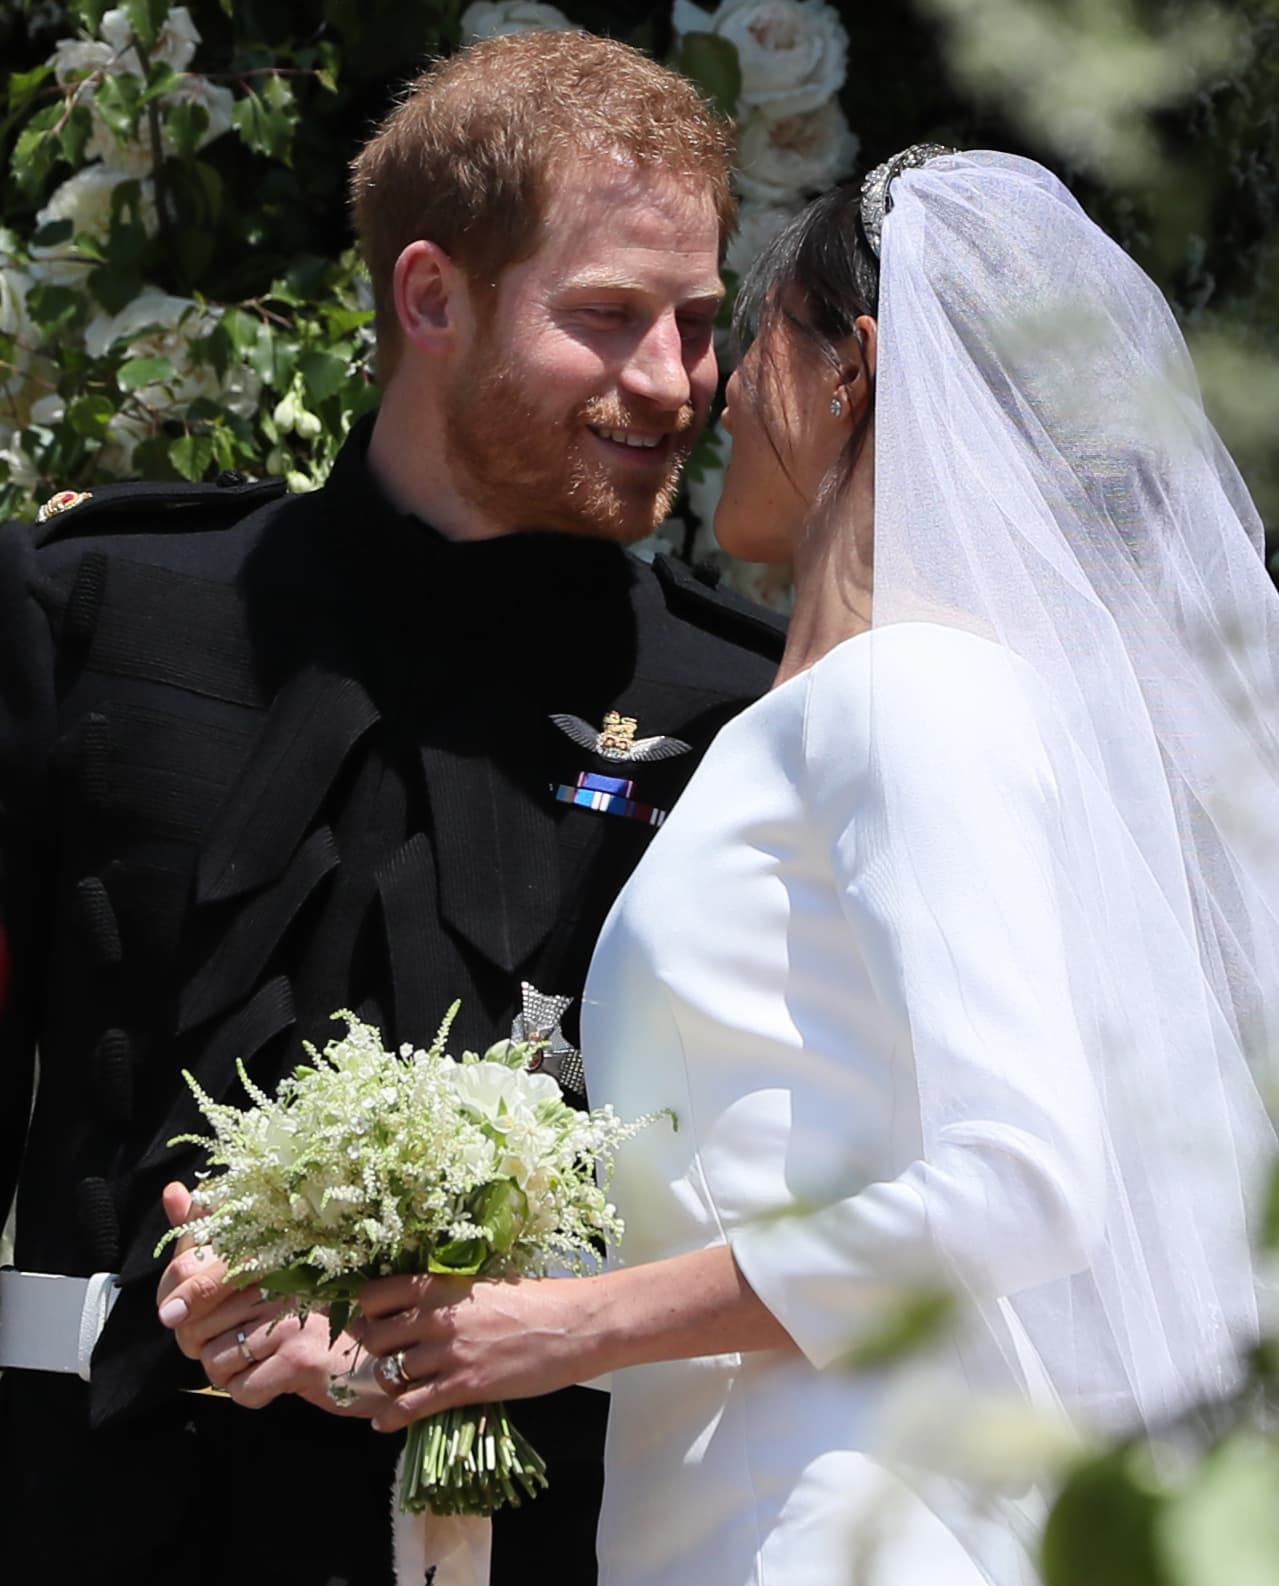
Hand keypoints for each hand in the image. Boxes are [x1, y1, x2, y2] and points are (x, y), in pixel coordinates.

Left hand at [155, 1181, 378, 1415]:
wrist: (375, 1350)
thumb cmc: (315, 1305)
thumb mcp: (267, 1264)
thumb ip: (215, 1229)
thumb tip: (172, 1191)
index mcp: (268, 1249)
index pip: (191, 1267)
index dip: (176, 1296)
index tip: (175, 1314)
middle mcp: (279, 1277)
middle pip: (194, 1324)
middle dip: (200, 1345)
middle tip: (228, 1346)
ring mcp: (290, 1318)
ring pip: (215, 1360)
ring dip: (228, 1373)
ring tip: (257, 1361)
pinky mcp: (299, 1359)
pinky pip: (242, 1388)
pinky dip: (250, 1393)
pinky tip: (273, 1380)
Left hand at [354, 1272, 599, 1433]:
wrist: (573, 1325)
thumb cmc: (536, 1300)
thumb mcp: (482, 1284)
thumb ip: (447, 1295)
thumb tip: (419, 1305)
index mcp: (440, 1284)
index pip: (374, 1295)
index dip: (365, 1312)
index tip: (369, 1322)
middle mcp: (436, 1316)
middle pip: (373, 1337)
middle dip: (370, 1351)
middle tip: (376, 1360)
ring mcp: (448, 1352)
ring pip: (388, 1373)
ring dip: (384, 1385)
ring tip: (386, 1391)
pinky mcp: (463, 1386)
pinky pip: (409, 1406)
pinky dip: (390, 1418)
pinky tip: (383, 1423)